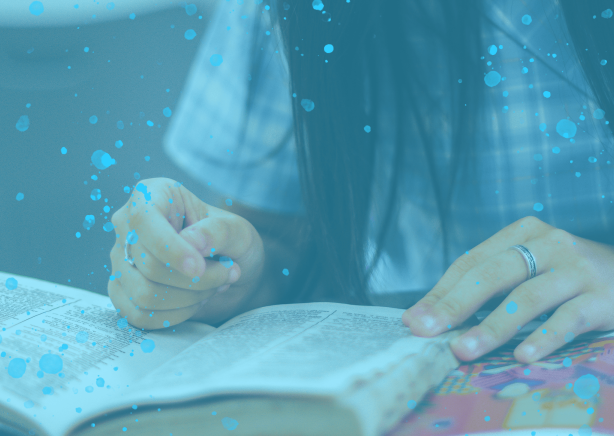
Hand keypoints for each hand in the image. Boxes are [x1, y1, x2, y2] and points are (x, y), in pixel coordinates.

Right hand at [108, 178, 263, 328]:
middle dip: (196, 279)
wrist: (233, 270)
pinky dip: (175, 315)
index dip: (170, 249)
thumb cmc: (233, 243)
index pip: (144, 220)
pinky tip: (196, 302)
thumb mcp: (238, 231)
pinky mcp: (122, 291)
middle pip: (148, 265)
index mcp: (152, 195)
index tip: (200, 268)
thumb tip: (190, 240)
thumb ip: (218, 231)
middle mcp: (128, 226)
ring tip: (214, 286)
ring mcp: (121, 260)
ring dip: (189, 298)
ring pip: (144, 294)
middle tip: (227, 273)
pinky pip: (139, 315)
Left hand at [402, 216, 613, 362]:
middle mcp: (548, 244)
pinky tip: (522, 355)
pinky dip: (543, 337)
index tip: (415, 319)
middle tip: (428, 331)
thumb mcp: (530, 268)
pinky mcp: (603, 297)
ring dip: (492, 327)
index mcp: (522, 233)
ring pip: (526, 298)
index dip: (441, 292)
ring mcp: (577, 268)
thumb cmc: (569, 276)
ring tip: (464, 350)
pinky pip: (567, 319)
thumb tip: (431, 315)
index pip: (471, 263)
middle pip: (492, 275)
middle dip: (455, 305)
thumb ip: (489, 286)